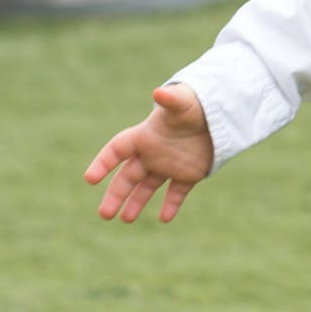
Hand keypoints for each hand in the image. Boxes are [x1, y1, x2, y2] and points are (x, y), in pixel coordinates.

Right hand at [84, 83, 213, 223]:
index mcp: (145, 135)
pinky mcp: (188, 174)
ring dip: (136, 203)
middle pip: (127, 176)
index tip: (90, 179)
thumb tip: (159, 92)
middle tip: (104, 214)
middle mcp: (152, 153)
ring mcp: (169, 165)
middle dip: (115, 194)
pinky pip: (176, 193)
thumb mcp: (183, 101)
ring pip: (147, 188)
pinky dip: (171, 205)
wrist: (220, 111)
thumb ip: (171, 99)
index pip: (117, 150)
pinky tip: (165, 218)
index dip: (103, 163)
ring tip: (125, 219)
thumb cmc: (196, 103)